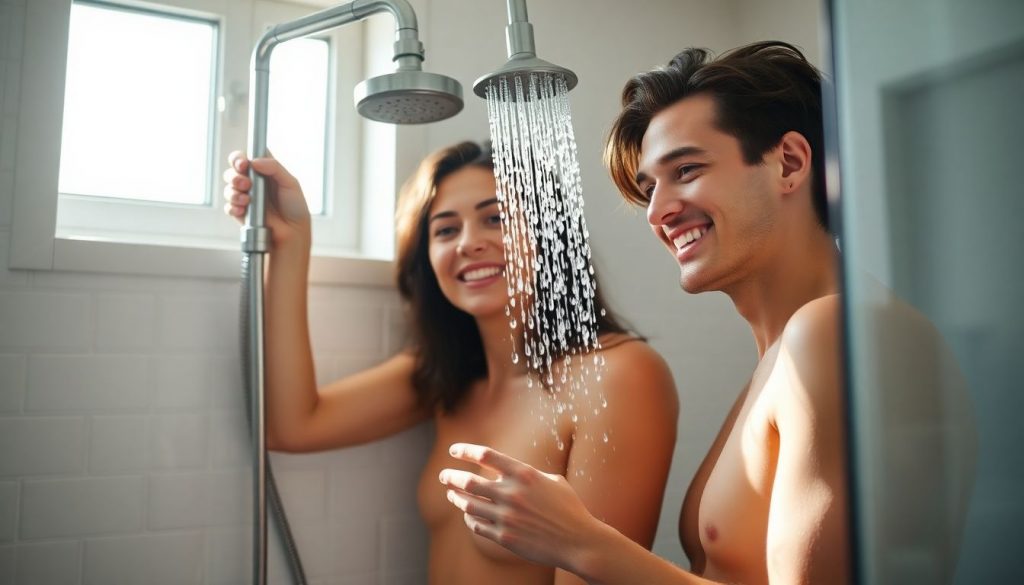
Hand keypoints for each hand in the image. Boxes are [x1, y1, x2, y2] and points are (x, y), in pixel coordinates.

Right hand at [222, 151, 310, 246]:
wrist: (294, 232)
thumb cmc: (295, 207)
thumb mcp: (290, 183)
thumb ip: (274, 168)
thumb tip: (254, 161)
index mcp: (263, 172)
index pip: (245, 159)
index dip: (239, 158)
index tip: (243, 164)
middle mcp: (252, 183)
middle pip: (232, 172)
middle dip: (234, 176)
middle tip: (245, 183)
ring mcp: (246, 198)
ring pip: (228, 189)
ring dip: (233, 192)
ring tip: (247, 199)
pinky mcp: (241, 213)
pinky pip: (229, 207)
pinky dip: (233, 207)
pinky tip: (242, 210)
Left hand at [439, 443, 600, 573]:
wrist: (578, 541)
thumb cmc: (569, 508)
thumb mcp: (553, 481)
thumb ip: (528, 475)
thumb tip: (508, 472)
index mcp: (524, 474)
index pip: (486, 456)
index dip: (465, 451)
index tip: (453, 451)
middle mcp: (512, 493)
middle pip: (468, 481)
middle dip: (451, 476)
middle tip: (444, 476)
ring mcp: (506, 517)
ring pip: (468, 504)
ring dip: (456, 497)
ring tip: (451, 494)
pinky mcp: (504, 537)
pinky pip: (476, 525)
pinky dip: (469, 518)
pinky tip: (468, 514)